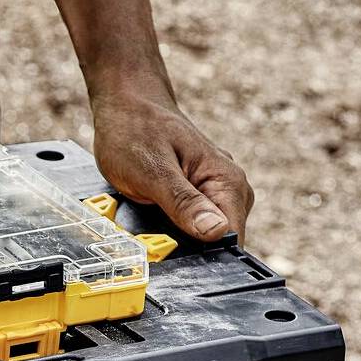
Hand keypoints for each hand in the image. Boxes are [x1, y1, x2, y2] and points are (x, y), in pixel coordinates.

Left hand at [91, 91, 252, 241]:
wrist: (127, 104)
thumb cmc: (136, 129)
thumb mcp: (153, 171)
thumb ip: (183, 202)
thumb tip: (215, 232)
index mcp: (227, 181)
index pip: (232, 239)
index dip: (205, 256)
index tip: (175, 255)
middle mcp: (230, 188)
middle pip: (218, 243)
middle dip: (186, 247)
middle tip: (151, 230)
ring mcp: (216, 192)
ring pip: (203, 237)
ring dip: (175, 237)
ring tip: (150, 213)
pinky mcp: (201, 196)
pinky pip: (192, 226)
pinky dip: (170, 228)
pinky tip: (153, 213)